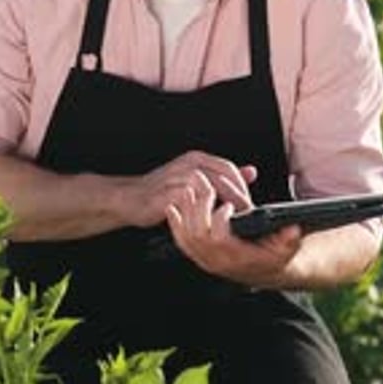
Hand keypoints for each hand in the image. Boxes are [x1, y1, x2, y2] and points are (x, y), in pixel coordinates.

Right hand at [120, 150, 256, 228]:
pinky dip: (203, 214)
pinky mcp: (168, 194)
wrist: (131, 198)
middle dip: (236, 199)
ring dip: (222, 207)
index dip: (241, 187)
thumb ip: (222, 176)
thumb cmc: (164, 191)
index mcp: (197, 159)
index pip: (228, 169)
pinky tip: (208, 224)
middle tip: (244, 216)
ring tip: (228, 222)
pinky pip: (192, 204)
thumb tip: (251, 172)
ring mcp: (178, 178)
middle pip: (222, 179)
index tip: (247, 204)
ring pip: (210, 190)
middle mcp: (189, 165)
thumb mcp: (196, 178)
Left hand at [165, 170, 301, 288]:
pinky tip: (173, 207)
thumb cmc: (273, 257)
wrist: (263, 272)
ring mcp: (205, 259)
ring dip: (185, 210)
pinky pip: (180, 241)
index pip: (219, 239)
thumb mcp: (286, 248)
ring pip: (186, 236)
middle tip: (202, 183)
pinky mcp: (198, 255)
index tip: (227, 203)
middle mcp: (217, 260)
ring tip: (188, 188)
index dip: (220, 220)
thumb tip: (293, 229)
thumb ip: (289, 239)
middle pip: (197, 233)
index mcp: (237, 257)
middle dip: (198, 205)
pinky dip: (175, 223)